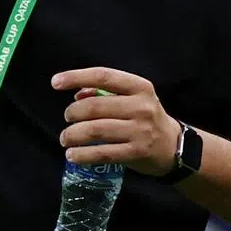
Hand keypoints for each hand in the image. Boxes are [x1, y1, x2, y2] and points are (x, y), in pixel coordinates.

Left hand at [52, 67, 180, 175]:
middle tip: (66, 118)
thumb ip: (106, 93)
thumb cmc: (146, 118)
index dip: (76, 76)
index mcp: (139, 86)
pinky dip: (83, 154)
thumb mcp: (133, 99)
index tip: (55, 82)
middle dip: (73, 112)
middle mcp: (141, 106)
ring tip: (65, 138)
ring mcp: (140, 130)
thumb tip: (77, 93)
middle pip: (95, 106)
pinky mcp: (138, 152)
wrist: (175, 147)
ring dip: (73, 135)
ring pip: (96, 130)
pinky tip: (73, 155)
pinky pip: (104, 152)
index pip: (103, 75)